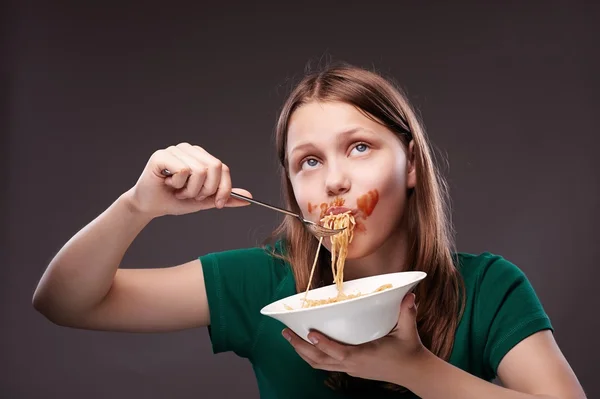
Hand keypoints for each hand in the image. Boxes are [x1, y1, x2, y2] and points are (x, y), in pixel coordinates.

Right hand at [126, 142, 252, 217]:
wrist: (151, 206)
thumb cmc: (175, 200)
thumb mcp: (205, 201)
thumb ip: (225, 197)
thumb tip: (248, 197)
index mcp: (201, 156)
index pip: (223, 168)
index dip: (224, 188)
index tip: (218, 203)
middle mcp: (190, 149)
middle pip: (214, 167)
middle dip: (206, 190)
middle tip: (192, 195)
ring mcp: (175, 150)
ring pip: (199, 171)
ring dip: (190, 189)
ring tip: (179, 190)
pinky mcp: (161, 155)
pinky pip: (183, 171)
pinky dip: (178, 184)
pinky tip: (168, 183)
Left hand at [282, 293, 424, 385]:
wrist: (413, 372)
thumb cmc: (408, 351)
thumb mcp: (408, 332)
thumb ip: (407, 313)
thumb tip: (410, 296)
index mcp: (363, 356)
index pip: (339, 352)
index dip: (324, 344)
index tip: (310, 334)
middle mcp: (352, 365)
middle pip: (320, 360)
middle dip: (300, 347)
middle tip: (286, 332)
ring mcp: (350, 369)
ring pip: (319, 364)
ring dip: (303, 352)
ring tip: (289, 338)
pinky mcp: (350, 369)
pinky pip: (326, 365)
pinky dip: (313, 356)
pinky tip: (306, 346)